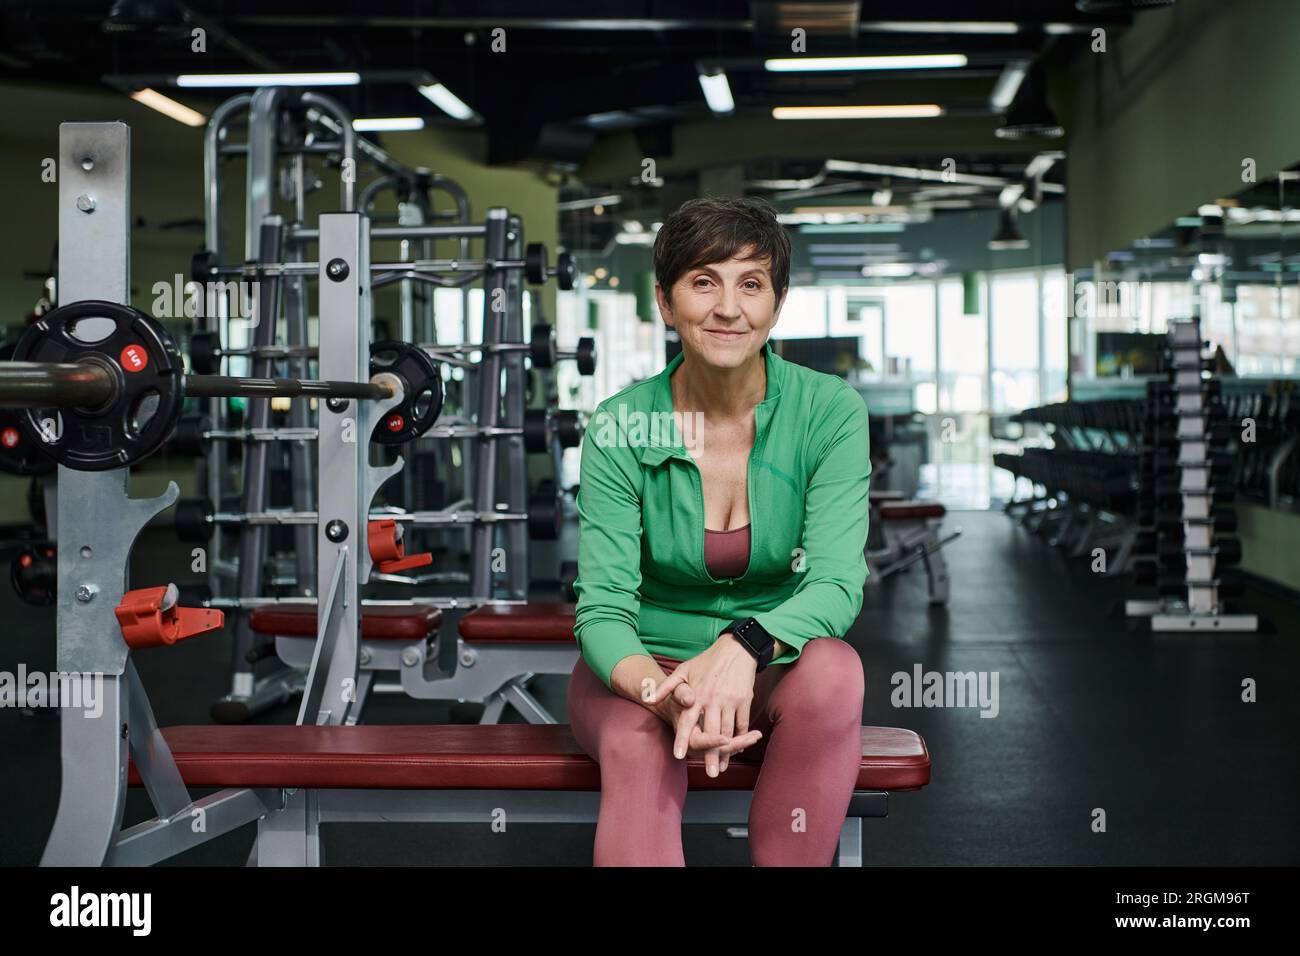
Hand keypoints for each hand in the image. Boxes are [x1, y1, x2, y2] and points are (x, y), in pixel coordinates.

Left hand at [650, 635, 760, 776]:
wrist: (735, 649)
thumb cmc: (706, 662)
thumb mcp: (683, 670)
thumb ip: (666, 687)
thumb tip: (648, 699)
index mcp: (697, 694)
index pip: (688, 720)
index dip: (682, 738)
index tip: (678, 755)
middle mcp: (713, 699)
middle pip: (711, 732)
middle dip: (711, 754)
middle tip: (709, 773)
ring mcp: (729, 701)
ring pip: (728, 731)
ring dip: (726, 751)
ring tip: (722, 768)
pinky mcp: (744, 701)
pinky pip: (741, 723)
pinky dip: (740, 737)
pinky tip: (737, 750)